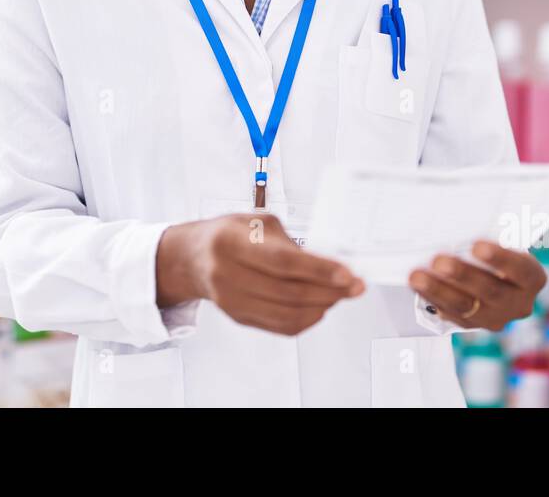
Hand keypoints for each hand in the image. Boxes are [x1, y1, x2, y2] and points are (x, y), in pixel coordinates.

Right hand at [157, 214, 364, 335]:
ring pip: (288, 314)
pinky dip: (307, 319)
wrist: (194, 258)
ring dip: (322, 306)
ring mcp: (231, 300)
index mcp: (230, 241)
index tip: (348, 275)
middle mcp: (227, 273)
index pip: (282, 262)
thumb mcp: (257, 223)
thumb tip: (329, 266)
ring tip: (340, 295)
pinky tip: (319, 306)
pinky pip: (281, 326)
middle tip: (354, 286)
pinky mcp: (239, 317)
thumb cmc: (229, 234)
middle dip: (330, 291)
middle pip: (289, 292)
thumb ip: (290, 244)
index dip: (319, 270)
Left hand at [408, 240, 546, 330]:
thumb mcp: (504, 241)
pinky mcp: (472, 324)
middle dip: (462, 275)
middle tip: (439, 261)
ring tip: (417, 276)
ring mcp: (496, 317)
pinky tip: (417, 287)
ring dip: (439, 290)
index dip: (500, 258)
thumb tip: (459, 225)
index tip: (478, 245)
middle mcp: (519, 302)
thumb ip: (492, 236)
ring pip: (466, 306)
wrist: (494, 274)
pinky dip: (432, 299)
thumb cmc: (498, 250)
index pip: (521, 270)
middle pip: (490, 290)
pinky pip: (450, 315)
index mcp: (532, 278)